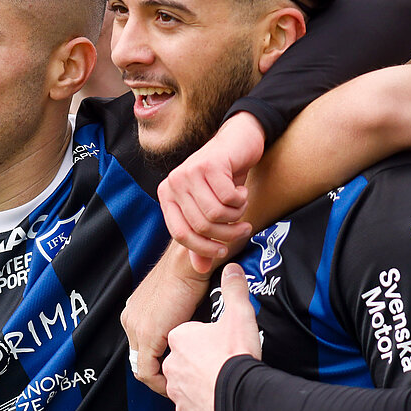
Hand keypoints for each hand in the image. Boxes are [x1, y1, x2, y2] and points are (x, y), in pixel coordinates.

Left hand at [122, 245, 214, 395]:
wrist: (191, 260)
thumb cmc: (194, 272)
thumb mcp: (184, 298)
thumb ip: (182, 316)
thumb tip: (194, 331)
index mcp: (136, 312)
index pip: (142, 347)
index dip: (160, 363)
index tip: (178, 370)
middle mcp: (131, 320)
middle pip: (142, 358)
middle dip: (160, 374)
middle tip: (180, 382)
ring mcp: (136, 327)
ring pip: (143, 366)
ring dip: (161, 380)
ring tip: (180, 387)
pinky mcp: (148, 335)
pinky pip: (147, 371)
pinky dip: (160, 382)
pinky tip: (176, 385)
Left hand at [158, 115, 264, 271]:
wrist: (238, 142)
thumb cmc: (223, 178)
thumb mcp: (210, 209)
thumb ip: (203, 237)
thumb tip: (201, 268)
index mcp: (167, 195)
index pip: (180, 234)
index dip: (203, 248)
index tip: (222, 251)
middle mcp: (174, 182)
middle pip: (200, 226)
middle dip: (226, 234)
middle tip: (243, 230)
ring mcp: (189, 171)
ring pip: (215, 214)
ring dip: (236, 215)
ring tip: (242, 208)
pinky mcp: (209, 164)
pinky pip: (229, 198)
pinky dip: (241, 200)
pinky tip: (242, 192)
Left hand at [163, 265, 260, 410]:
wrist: (239, 393)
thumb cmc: (235, 354)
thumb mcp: (239, 314)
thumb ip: (234, 289)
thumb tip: (232, 269)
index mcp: (179, 337)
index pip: (186, 334)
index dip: (203, 337)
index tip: (218, 341)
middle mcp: (171, 363)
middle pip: (183, 359)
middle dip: (198, 361)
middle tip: (220, 361)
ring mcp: (176, 389)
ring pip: (184, 383)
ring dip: (198, 383)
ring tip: (219, 381)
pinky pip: (189, 406)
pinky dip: (200, 404)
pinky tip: (215, 399)